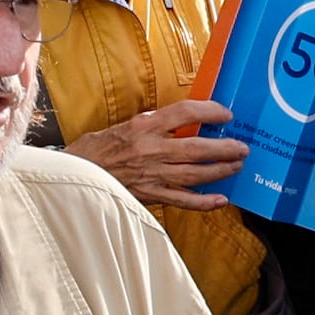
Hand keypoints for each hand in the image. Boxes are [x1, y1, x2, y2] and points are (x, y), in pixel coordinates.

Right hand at [71, 94, 247, 210]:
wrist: (71, 175)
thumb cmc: (93, 150)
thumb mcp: (121, 127)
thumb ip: (148, 126)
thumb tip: (177, 123)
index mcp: (142, 126)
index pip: (184, 113)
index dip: (209, 112)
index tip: (225, 114)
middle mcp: (150, 149)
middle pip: (198, 148)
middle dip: (225, 147)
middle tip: (243, 146)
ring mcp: (152, 174)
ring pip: (196, 174)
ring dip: (220, 170)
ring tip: (237, 166)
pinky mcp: (150, 195)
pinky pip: (183, 201)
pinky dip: (204, 202)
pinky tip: (221, 200)